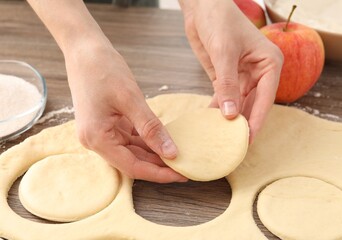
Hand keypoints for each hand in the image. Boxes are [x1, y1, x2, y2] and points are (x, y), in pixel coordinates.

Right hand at [65, 42, 186, 182]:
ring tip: (178, 155)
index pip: (132, 167)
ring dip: (153, 154)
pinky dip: (146, 141)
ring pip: (132, 151)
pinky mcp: (107, 124)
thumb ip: (151, 128)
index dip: (158, 173)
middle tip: (185, 166)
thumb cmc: (103, 69)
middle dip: (158, 165)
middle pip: (132, 161)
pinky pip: (130, 139)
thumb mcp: (131, 99)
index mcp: (97, 138)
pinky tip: (162, 141)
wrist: (85, 50)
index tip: (182, 175)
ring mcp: (101, 133)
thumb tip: (171, 152)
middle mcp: (96, 141)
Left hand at [179, 0, 282, 141]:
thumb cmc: (220, 20)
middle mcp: (259, 71)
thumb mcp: (224, 52)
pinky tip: (211, 123)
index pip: (265, 98)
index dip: (257, 120)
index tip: (248, 140)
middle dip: (244, 124)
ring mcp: (242, 75)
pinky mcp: (226, 77)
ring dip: (230, 119)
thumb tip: (230, 115)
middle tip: (234, 145)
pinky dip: (217, 109)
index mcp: (269, 63)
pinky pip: (224, 97)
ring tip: (221, 139)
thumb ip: (228, 84)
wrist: (202, 6)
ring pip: (239, 103)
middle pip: (253, 104)